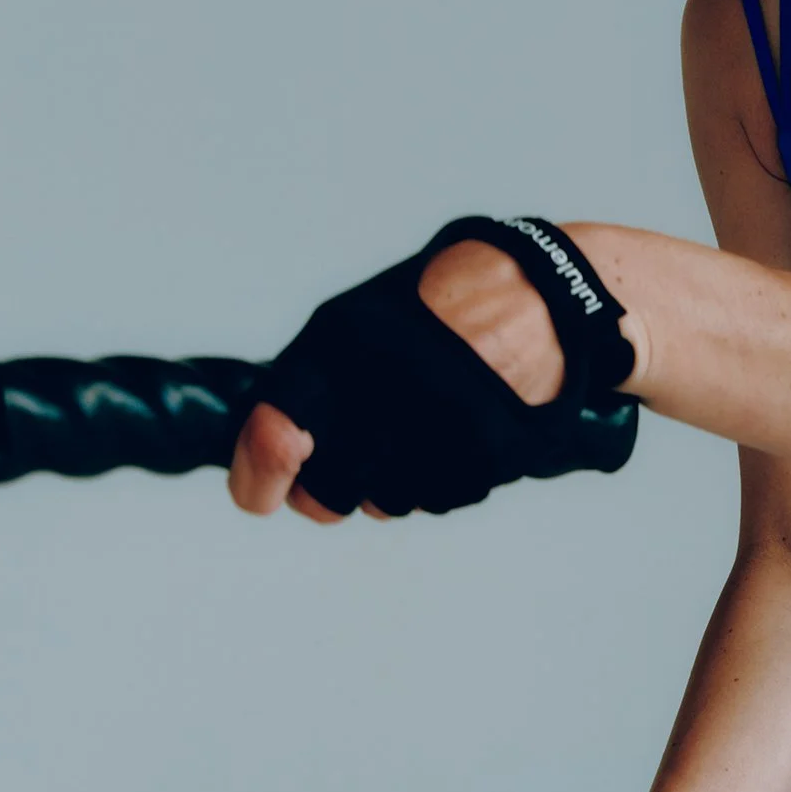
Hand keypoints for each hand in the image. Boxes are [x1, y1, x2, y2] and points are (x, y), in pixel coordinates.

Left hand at [227, 241, 561, 521]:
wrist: (534, 290)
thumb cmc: (429, 310)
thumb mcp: (355, 322)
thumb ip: (308, 386)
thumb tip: (262, 455)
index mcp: (341, 344)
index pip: (273, 427)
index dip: (257, 474)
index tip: (262, 497)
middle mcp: (388, 384)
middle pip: (327, 489)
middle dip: (326, 494)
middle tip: (341, 476)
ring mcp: (439, 421)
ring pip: (384, 501)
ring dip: (388, 486)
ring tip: (412, 439)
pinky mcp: (486, 449)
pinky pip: (439, 500)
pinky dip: (439, 483)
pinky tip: (449, 442)